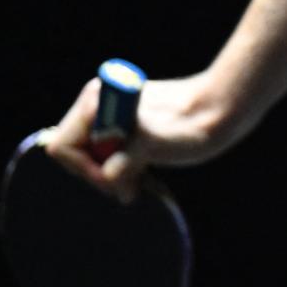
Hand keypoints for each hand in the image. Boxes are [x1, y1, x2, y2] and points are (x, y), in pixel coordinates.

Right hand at [45, 72, 225, 202]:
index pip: (63, 146)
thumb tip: (110, 176)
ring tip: (138, 180)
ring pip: (90, 155)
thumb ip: (129, 159)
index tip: (116, 181)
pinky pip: (106, 153)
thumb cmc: (195, 124)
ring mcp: (111, 112)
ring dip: (110, 173)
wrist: (223, 109)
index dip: (84, 169)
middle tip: (129, 187)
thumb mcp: (159, 146)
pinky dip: (120, 168)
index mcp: (100, 99)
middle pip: (73, 152)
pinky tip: (142, 173)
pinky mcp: (125, 124)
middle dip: (96, 173)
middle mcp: (100, 102)